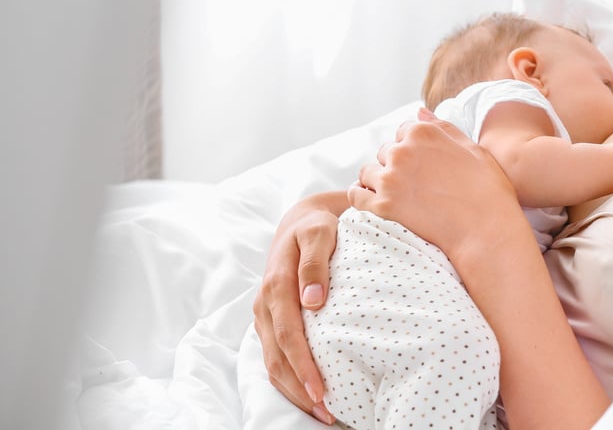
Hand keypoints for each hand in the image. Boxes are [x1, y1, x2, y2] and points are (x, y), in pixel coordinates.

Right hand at [253, 195, 341, 424]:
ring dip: (294, 391)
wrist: (303, 220)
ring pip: (273, 362)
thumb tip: (312, 301)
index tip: (322, 390)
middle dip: (300, 390)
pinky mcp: (271, 321)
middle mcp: (265, 305)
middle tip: (328, 414)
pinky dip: (290, 379)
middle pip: (277, 358)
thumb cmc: (317, 226)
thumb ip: (315, 261)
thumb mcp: (320, 231)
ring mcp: (265, 316)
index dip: (302, 365)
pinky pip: (276, 356)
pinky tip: (311, 394)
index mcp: (275, 285)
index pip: (288, 335)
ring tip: (323, 412)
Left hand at [349, 108, 526, 262]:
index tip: (423, 166)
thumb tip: (419, 112)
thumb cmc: (487, 189)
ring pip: (368, 173)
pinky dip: (361, 198)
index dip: (412, 148)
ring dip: (378, 182)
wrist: (486, 229)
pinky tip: (375, 204)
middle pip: (385, 152)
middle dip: (395, 165)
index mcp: (423, 132)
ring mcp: (390, 178)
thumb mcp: (472, 148)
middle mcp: (402, 150)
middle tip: (415, 185)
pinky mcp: (383, 205)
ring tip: (398, 197)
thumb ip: (442, 127)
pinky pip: (356, 196)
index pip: (402, 132)